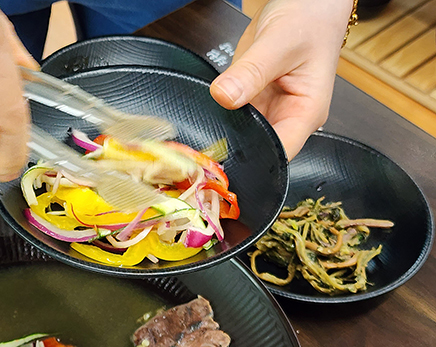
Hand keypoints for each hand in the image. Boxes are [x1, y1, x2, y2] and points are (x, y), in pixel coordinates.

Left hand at [210, 0, 351, 159]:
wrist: (303, 0)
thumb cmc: (309, 17)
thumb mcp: (279, 43)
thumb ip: (251, 72)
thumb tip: (224, 96)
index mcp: (307, 112)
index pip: (280, 153)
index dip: (254, 160)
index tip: (227, 157)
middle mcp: (288, 115)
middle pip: (257, 148)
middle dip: (233, 146)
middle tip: (207, 142)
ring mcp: (268, 108)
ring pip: (240, 133)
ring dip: (223, 130)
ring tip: (207, 123)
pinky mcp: (251, 99)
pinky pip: (231, 114)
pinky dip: (218, 114)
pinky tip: (208, 110)